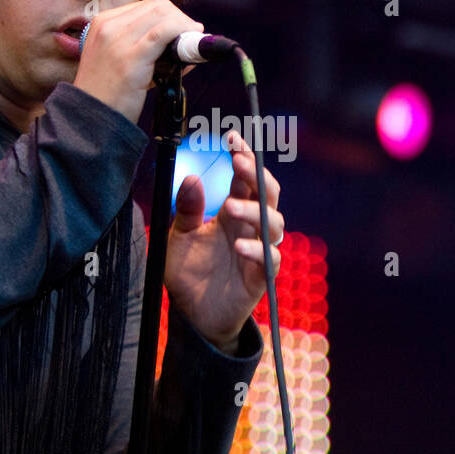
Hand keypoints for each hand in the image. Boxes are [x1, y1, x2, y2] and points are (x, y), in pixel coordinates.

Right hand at [72, 0, 203, 125]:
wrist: (89, 118)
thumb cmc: (106, 94)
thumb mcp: (116, 60)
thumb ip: (142, 47)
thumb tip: (178, 43)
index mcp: (103, 23)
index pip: (146, 6)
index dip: (171, 15)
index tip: (182, 29)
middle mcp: (108, 26)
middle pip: (157, 6)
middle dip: (180, 19)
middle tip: (190, 36)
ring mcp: (118, 40)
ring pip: (162, 14)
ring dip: (185, 26)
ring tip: (192, 42)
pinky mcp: (130, 57)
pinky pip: (163, 32)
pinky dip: (182, 32)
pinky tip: (189, 43)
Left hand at [164, 131, 283, 352]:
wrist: (194, 315)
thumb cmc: (190, 273)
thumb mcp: (179, 237)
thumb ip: (187, 209)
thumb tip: (192, 179)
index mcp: (234, 211)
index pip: (246, 178)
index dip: (243, 156)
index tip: (232, 137)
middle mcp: (250, 227)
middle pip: (267, 193)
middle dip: (256, 174)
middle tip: (237, 162)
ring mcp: (259, 250)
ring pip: (275, 223)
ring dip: (255, 211)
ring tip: (230, 207)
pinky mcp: (262, 276)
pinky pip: (271, 259)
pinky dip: (256, 250)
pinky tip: (238, 246)